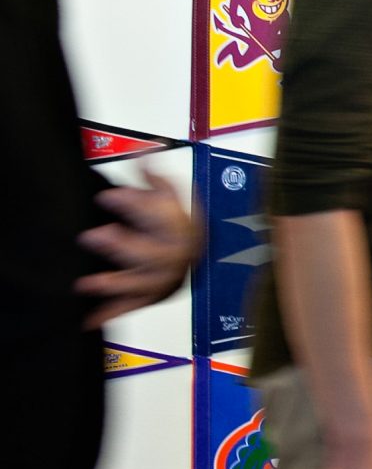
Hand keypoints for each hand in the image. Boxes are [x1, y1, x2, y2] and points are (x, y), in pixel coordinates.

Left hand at [76, 171, 197, 328]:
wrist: (187, 257)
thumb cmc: (175, 225)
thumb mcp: (167, 196)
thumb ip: (153, 177)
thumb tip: (146, 150)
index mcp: (186, 228)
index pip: (166, 215)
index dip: (137, 206)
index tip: (108, 196)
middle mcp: (180, 257)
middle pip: (157, 255)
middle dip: (124, 246)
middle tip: (93, 237)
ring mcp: (166, 280)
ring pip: (144, 285)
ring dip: (115, 283)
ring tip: (86, 282)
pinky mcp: (151, 297)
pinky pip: (131, 307)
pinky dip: (110, 313)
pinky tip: (89, 319)